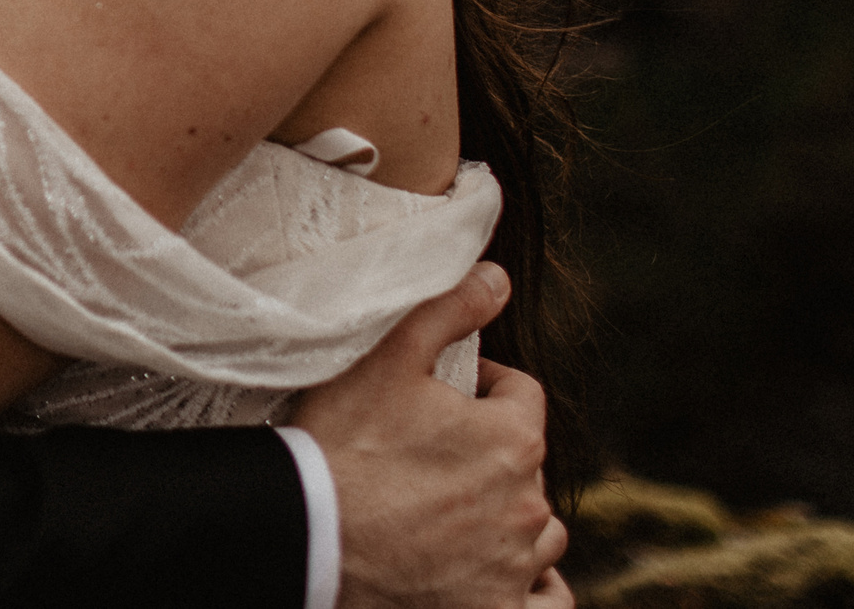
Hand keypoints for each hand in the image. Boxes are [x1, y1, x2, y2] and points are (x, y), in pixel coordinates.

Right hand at [294, 264, 567, 608]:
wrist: (310, 537)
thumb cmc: (342, 447)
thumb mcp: (385, 359)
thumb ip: (447, 308)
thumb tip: (498, 276)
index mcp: (513, 441)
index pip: (523, 395)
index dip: (482, 387)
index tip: (439, 397)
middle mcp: (528, 507)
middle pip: (526, 464)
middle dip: (489, 452)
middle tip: (429, 453)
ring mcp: (514, 566)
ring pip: (536, 532)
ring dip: (508, 517)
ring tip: (452, 511)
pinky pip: (544, 601)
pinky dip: (531, 588)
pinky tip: (499, 571)